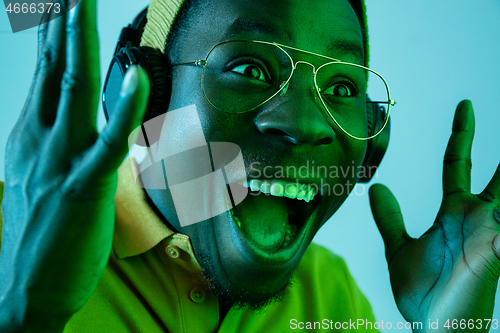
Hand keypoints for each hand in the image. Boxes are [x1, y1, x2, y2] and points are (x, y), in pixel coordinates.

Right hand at [0, 1, 148, 329]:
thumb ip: (53, 147)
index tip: (63, 5)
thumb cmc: (39, 236)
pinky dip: (124, 109)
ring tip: (81, 3)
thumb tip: (69, 125)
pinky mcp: (82, 188)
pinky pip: (108, 142)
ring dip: (81, 44)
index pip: (45, 75)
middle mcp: (40, 141)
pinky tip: (135, 78)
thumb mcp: (40, 180)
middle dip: (65, 25)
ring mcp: (60, 162)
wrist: (23, 292)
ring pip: (73, 92)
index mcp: (31, 138)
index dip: (55, 37)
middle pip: (55, 70)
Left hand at [369, 100, 499, 331]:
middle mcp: (477, 216)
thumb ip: (389, 218)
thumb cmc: (423, 293)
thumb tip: (377, 188)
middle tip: (483, 106)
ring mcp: (492, 231)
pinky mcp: (498, 250)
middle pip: (495, 168)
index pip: (459, 162)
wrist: (434, 327)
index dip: (461, 134)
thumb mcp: (399, 248)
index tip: (464, 107)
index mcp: (454, 212)